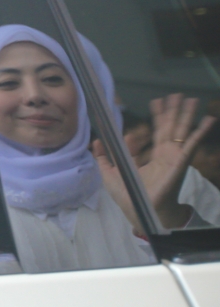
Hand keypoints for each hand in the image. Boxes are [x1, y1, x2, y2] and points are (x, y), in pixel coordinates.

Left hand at [95, 94, 216, 228]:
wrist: (142, 212)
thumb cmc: (129, 196)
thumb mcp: (110, 173)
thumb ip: (103, 157)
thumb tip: (97, 140)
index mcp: (153, 156)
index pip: (157, 131)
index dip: (157, 117)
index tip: (157, 101)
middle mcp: (166, 154)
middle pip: (170, 127)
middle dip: (174, 110)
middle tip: (177, 94)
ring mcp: (174, 157)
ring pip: (181, 130)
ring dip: (186, 114)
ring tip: (191, 99)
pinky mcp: (180, 161)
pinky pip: (192, 144)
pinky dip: (200, 131)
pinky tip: (208, 119)